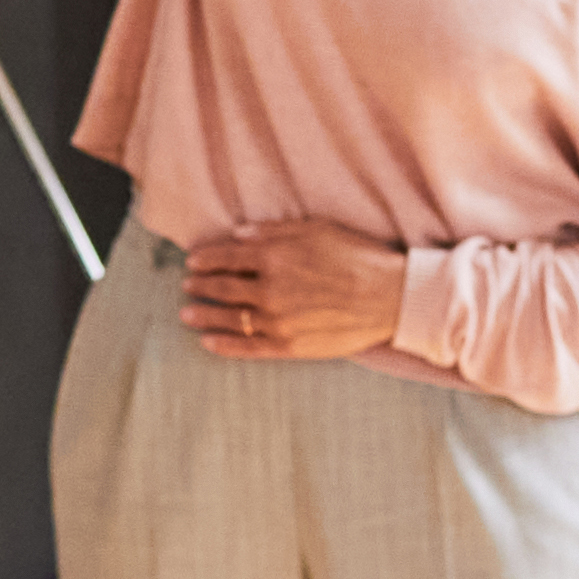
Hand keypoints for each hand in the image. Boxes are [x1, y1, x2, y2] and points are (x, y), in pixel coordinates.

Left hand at [180, 218, 407, 360]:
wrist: (391, 298)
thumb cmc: (358, 257)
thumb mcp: (316, 230)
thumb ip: (272, 232)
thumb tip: (236, 234)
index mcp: (273, 258)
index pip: (226, 257)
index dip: (205, 258)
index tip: (193, 260)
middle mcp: (268, 291)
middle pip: (222, 288)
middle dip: (200, 285)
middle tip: (187, 285)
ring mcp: (276, 322)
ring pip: (228, 319)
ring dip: (203, 315)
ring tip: (187, 314)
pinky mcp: (288, 347)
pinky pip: (247, 348)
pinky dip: (223, 345)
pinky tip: (207, 342)